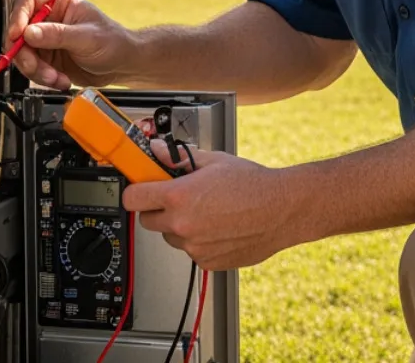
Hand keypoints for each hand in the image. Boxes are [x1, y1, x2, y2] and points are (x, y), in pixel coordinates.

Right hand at [5, 0, 136, 88]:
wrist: (121, 65)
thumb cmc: (112, 41)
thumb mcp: (86, 37)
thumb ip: (57, 35)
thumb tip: (29, 32)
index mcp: (58, 2)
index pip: (27, 2)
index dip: (17, 17)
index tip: (18, 35)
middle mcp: (47, 19)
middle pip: (18, 31)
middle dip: (25, 53)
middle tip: (35, 66)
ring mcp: (44, 40)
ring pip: (22, 54)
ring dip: (36, 70)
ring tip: (55, 77)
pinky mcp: (45, 59)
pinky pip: (32, 69)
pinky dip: (42, 78)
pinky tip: (59, 80)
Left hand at [122, 141, 307, 270]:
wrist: (282, 210)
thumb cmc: (253, 184)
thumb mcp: (213, 161)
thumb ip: (178, 158)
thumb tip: (156, 151)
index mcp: (179, 196)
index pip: (133, 199)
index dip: (134, 192)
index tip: (139, 189)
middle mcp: (183, 224)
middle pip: (148, 221)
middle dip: (158, 209)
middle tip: (178, 198)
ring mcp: (194, 246)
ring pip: (171, 237)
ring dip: (180, 226)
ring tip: (207, 212)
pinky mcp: (207, 262)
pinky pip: (191, 251)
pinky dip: (199, 242)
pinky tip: (219, 227)